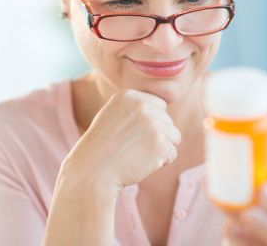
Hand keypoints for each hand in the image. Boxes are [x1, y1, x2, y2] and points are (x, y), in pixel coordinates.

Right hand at [61, 89, 181, 191]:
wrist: (93, 171)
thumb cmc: (102, 147)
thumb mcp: (113, 115)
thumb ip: (135, 108)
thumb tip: (163, 108)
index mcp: (129, 96)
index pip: (159, 106)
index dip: (150, 124)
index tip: (132, 135)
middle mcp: (142, 106)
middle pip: (168, 121)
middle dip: (157, 136)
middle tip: (133, 147)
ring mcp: (152, 124)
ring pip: (174, 137)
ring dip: (160, 148)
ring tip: (138, 154)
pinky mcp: (159, 144)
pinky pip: (172, 154)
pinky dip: (160, 162)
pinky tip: (141, 163)